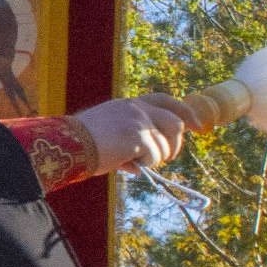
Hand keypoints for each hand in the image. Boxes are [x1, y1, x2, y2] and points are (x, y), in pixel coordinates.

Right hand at [69, 94, 189, 174]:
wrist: (68, 144)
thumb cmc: (82, 144)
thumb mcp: (111, 131)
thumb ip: (132, 137)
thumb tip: (148, 161)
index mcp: (130, 104)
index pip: (166, 100)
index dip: (185, 112)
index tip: (198, 126)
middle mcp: (138, 108)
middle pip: (176, 122)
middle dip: (176, 144)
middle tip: (167, 158)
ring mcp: (140, 121)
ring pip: (165, 146)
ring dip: (154, 159)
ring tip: (132, 162)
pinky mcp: (140, 136)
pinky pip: (155, 157)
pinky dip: (143, 165)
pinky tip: (123, 163)